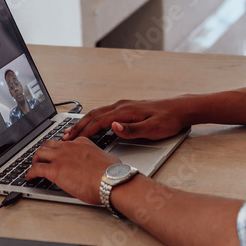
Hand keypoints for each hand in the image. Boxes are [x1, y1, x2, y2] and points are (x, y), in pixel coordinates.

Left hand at [26, 138, 116, 204]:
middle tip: (41, 159)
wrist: (111, 180)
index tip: (57, 154)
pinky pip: (36, 169)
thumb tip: (101, 165)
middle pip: (48, 144)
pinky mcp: (54, 170)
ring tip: (34, 167)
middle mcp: (69, 147)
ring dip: (35, 160)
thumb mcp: (107, 159)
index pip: (65, 143)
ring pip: (39, 153)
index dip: (58, 149)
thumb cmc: (113, 174)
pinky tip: (29, 178)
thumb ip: (99, 159)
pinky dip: (30, 173)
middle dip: (43, 151)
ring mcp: (60, 157)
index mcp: (82, 143)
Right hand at [62, 98, 189, 141]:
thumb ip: (132, 129)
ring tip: (72, 132)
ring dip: (83, 122)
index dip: (84, 131)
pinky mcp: (127, 108)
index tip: (72, 140)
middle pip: (93, 115)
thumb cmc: (169, 120)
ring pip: (97, 113)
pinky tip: (91, 126)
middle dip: (78, 126)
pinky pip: (104, 113)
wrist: (181, 109)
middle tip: (64, 137)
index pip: (98, 121)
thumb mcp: (153, 129)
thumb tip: (114, 126)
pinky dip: (93, 120)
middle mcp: (122, 106)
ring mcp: (124, 106)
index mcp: (125, 111)